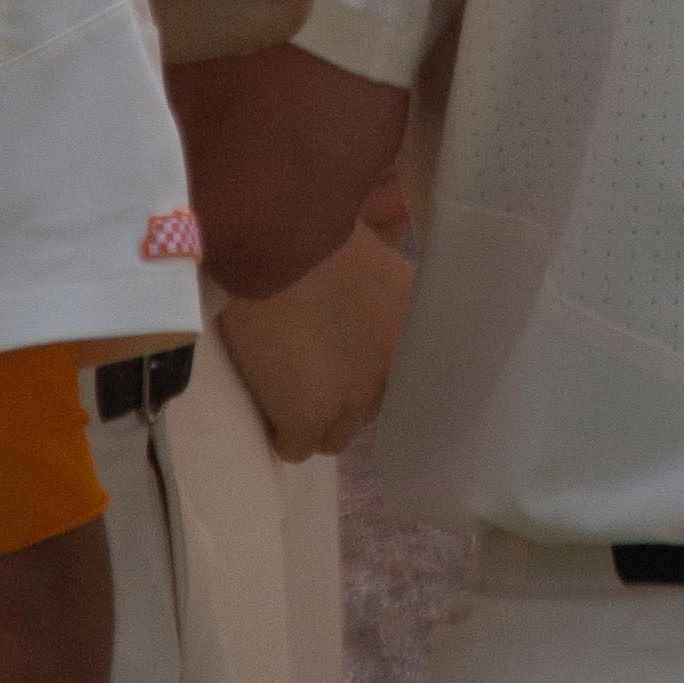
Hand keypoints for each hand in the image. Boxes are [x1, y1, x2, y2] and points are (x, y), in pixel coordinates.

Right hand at [213, 219, 412, 459]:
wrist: (274, 241)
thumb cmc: (316, 234)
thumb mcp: (377, 259)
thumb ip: (384, 299)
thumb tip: (375, 307)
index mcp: (414, 332)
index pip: (408, 384)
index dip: (374, 377)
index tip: (351, 367)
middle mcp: (393, 369)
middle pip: (368, 411)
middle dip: (343, 395)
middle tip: (314, 369)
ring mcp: (353, 398)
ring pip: (334, 436)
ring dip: (314, 418)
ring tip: (287, 389)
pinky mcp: (308, 416)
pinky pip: (295, 448)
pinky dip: (281, 433)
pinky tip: (269, 409)